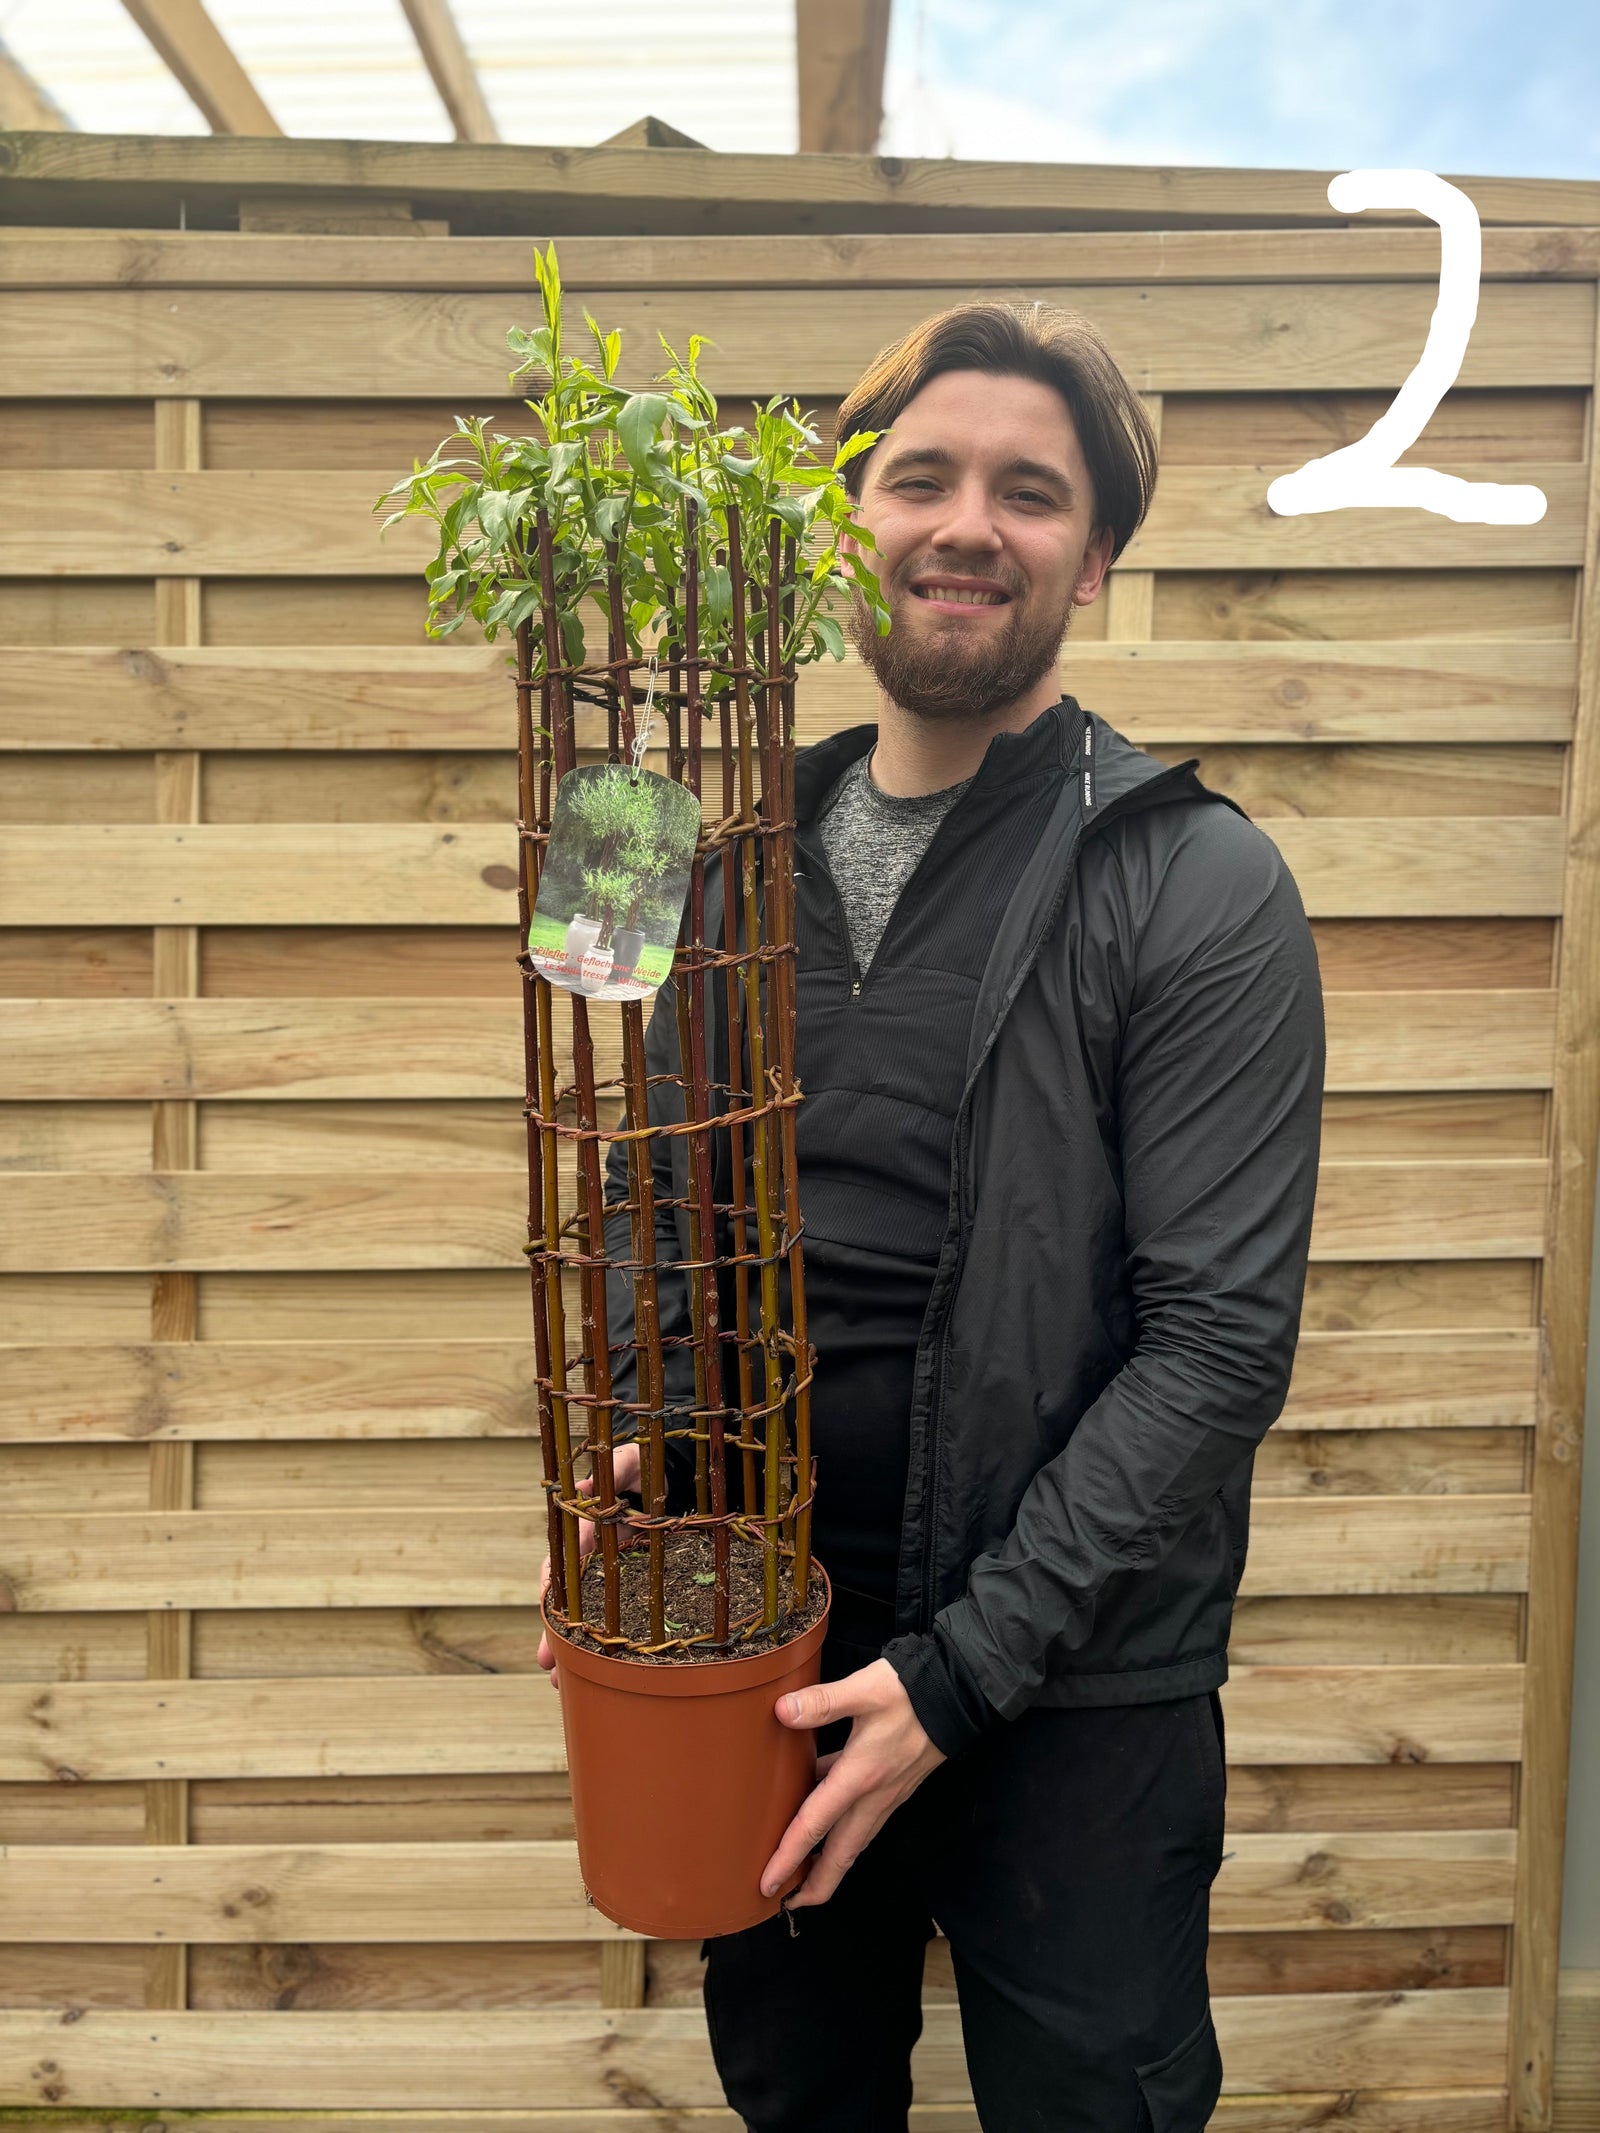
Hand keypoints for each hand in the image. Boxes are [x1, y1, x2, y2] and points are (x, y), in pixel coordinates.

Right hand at [537, 1442, 642, 1683]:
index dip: (552, 1584)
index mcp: (584, 1530)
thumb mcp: (628, 1463)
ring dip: (570, 1649)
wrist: (670, 1473)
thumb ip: (611, 1473)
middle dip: (553, 1633)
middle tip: (546, 1663)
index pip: (560, 1561)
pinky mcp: (628, 1587)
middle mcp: (589, 1557)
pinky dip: (601, 1647)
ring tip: (558, 1682)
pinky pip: (611, 1620)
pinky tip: (594, 1674)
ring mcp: (607, 1574)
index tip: (547, 1603)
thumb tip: (584, 1484)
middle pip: (564, 1600)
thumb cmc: (644, 1465)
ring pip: (582, 1617)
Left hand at [759, 1659, 945, 1908]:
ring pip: (854, 1842)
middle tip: (787, 1902)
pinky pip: (864, 1821)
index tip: (768, 1884)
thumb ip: (822, 1702)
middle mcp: (874, 1795)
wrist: (960, 1694)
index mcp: (860, 1776)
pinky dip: (843, 1833)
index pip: (815, 1825)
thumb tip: (782, 1711)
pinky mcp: (896, 1786)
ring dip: (830, 1864)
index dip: (789, 1857)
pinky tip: (826, 1813)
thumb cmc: (911, 1691)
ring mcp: (888, 1795)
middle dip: (815, 1885)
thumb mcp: (864, 1690)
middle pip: (841, 1855)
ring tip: (805, 1872)